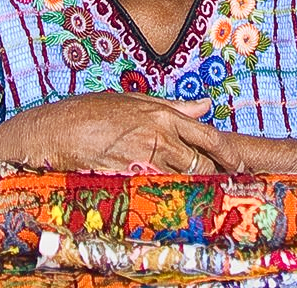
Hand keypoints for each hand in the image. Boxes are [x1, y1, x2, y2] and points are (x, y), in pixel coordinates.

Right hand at [0, 91, 219, 174]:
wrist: (57, 131)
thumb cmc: (91, 112)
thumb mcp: (132, 100)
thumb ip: (172, 105)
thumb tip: (205, 105)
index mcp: (163, 114)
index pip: (209, 136)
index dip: (228, 155)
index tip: (239, 166)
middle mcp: (160, 135)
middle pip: (202, 164)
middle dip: (211, 177)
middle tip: (217, 186)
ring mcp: (146, 158)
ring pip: (184, 181)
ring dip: (188, 187)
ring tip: (189, 193)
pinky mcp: (133, 178)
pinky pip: (161, 192)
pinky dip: (166, 196)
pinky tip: (162, 197)